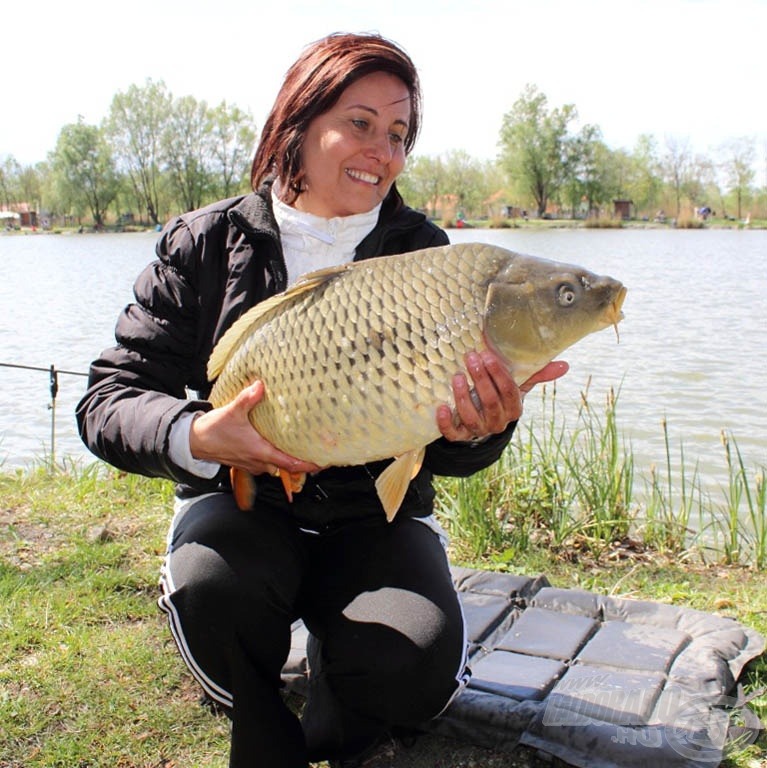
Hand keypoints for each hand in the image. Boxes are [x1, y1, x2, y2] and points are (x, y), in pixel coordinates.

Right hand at [189, 381, 319, 476]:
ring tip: (304, 447)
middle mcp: (259, 462)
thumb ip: (248, 399)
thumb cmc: (213, 430)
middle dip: (303, 461)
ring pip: (277, 466)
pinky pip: (267, 463)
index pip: (291, 464)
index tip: (324, 462)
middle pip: (288, 467)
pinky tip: (280, 445)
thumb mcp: (232, 411)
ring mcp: (253, 464)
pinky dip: (277, 457)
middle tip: (319, 452)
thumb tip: (260, 385)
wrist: (194, 442)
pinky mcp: (246, 462)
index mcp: (261, 452)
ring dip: (289, 459)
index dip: (309, 465)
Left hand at [436, 351, 568, 442]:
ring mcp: (479, 431)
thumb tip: (565, 365)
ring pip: (472, 418)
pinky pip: (453, 435)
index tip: (487, 355)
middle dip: (481, 380)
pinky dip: (446, 422)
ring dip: (463, 397)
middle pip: (491, 402)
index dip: (498, 374)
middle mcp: (498, 422)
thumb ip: (537, 375)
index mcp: (514, 409)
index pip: (509, 392)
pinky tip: (442, 407)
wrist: (483, 423)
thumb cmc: (501, 397)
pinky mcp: (460, 437)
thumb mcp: (518, 386)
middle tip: (471, 358)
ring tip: (457, 376)